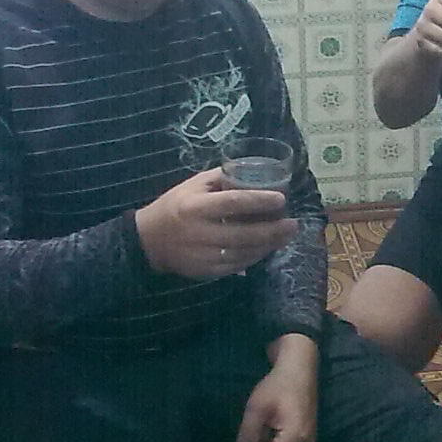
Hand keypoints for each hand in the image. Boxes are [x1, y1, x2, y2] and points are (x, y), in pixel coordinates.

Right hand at [134, 168, 296, 277]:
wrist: (148, 240)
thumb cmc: (175, 206)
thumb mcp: (193, 185)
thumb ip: (221, 178)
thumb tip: (252, 170)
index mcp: (195, 206)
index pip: (232, 202)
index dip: (258, 201)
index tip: (281, 200)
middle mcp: (199, 232)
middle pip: (243, 233)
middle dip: (272, 230)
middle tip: (293, 224)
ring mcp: (201, 255)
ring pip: (242, 253)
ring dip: (268, 246)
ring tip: (285, 236)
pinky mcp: (204, 271)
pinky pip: (235, 266)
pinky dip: (254, 258)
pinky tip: (266, 249)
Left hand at [232, 335, 318, 441]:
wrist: (299, 365)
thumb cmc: (277, 384)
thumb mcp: (257, 409)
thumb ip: (247, 436)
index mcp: (295, 439)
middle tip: (248, 432)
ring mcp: (308, 439)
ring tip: (259, 425)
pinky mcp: (307, 433)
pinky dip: (275, 440)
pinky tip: (268, 423)